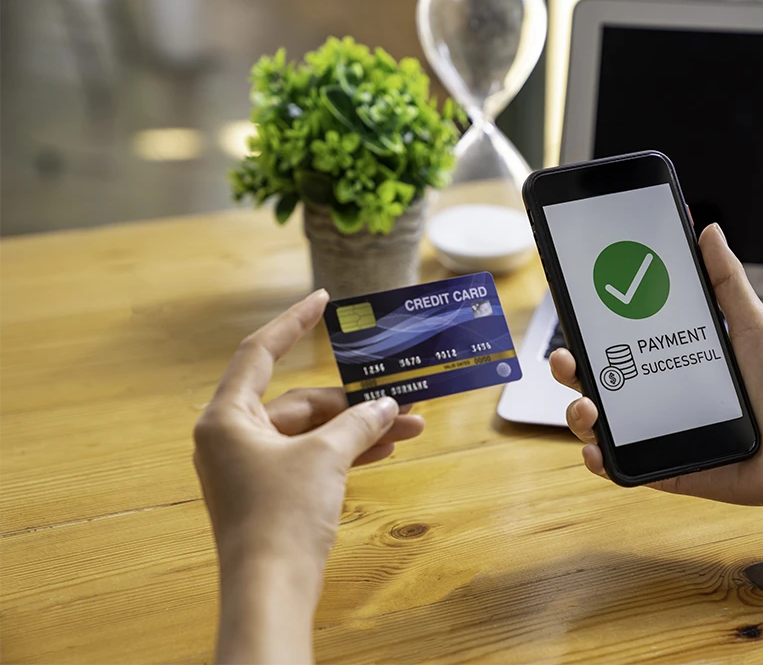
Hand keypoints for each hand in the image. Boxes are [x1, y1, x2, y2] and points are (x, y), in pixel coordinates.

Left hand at [193, 289, 424, 583]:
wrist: (271, 590)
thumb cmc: (281, 517)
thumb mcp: (326, 458)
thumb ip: (358, 423)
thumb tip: (386, 406)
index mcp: (227, 417)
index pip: (259, 352)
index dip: (293, 322)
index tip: (322, 300)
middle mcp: (233, 437)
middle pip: (300, 401)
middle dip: (353, 401)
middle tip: (399, 397)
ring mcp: (252, 468)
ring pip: (311, 433)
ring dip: (358, 429)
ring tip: (407, 425)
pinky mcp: (270, 493)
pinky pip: (311, 459)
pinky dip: (345, 453)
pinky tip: (385, 449)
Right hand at [550, 223, 762, 512]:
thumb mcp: (750, 323)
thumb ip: (725, 279)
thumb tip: (708, 231)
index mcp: (668, 358)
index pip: (617, 340)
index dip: (588, 327)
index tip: (573, 308)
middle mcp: (655, 394)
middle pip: (595, 378)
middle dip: (567, 366)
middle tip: (566, 357)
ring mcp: (655, 432)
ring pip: (597, 422)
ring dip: (578, 411)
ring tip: (588, 405)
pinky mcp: (661, 468)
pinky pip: (618, 466)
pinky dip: (597, 458)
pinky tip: (596, 449)